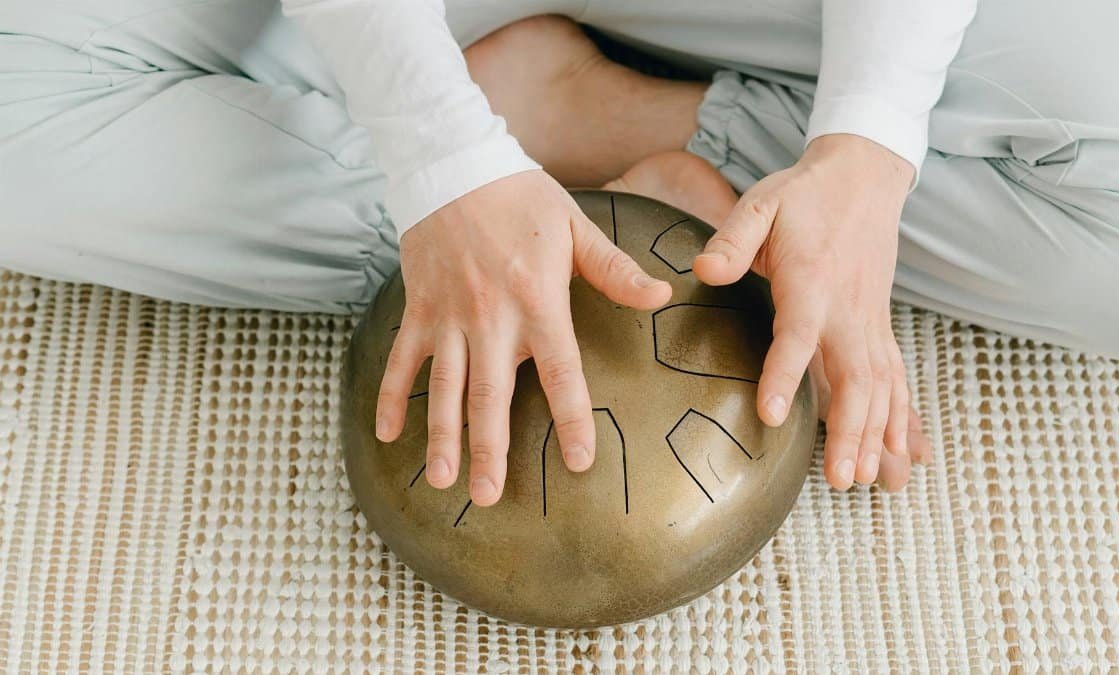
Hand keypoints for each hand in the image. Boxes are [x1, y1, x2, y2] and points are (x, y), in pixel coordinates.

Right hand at [375, 170, 671, 505]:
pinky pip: (401, 360)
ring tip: (441, 480)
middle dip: (489, 450)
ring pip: (444, 388)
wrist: (452, 162)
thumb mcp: (575, 228)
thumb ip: (615, 270)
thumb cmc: (521, 196)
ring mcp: (448, 316)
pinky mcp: (418, 308)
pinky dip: (392, 397)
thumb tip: (662, 295)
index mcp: (537, 302)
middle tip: (488, 498)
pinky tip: (388, 434)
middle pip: (491, 396)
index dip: (571, 419)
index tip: (578, 462)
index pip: (560, 373)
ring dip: (441, 436)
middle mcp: (491, 318)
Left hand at [693, 134, 919, 490]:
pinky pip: (896, 378)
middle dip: (851, 431)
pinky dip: (902, 419)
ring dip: (878, 435)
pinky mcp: (879, 325)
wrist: (863, 176)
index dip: (785, 375)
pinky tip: (905, 456)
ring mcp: (870, 320)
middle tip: (841, 480)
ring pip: (881, 386)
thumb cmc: (803, 194)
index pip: (798, 334)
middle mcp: (848, 309)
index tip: (771, 415)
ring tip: (873, 483)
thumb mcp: (760, 203)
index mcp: (811, 280)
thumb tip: (703, 269)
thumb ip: (732, 239)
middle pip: (855, 377)